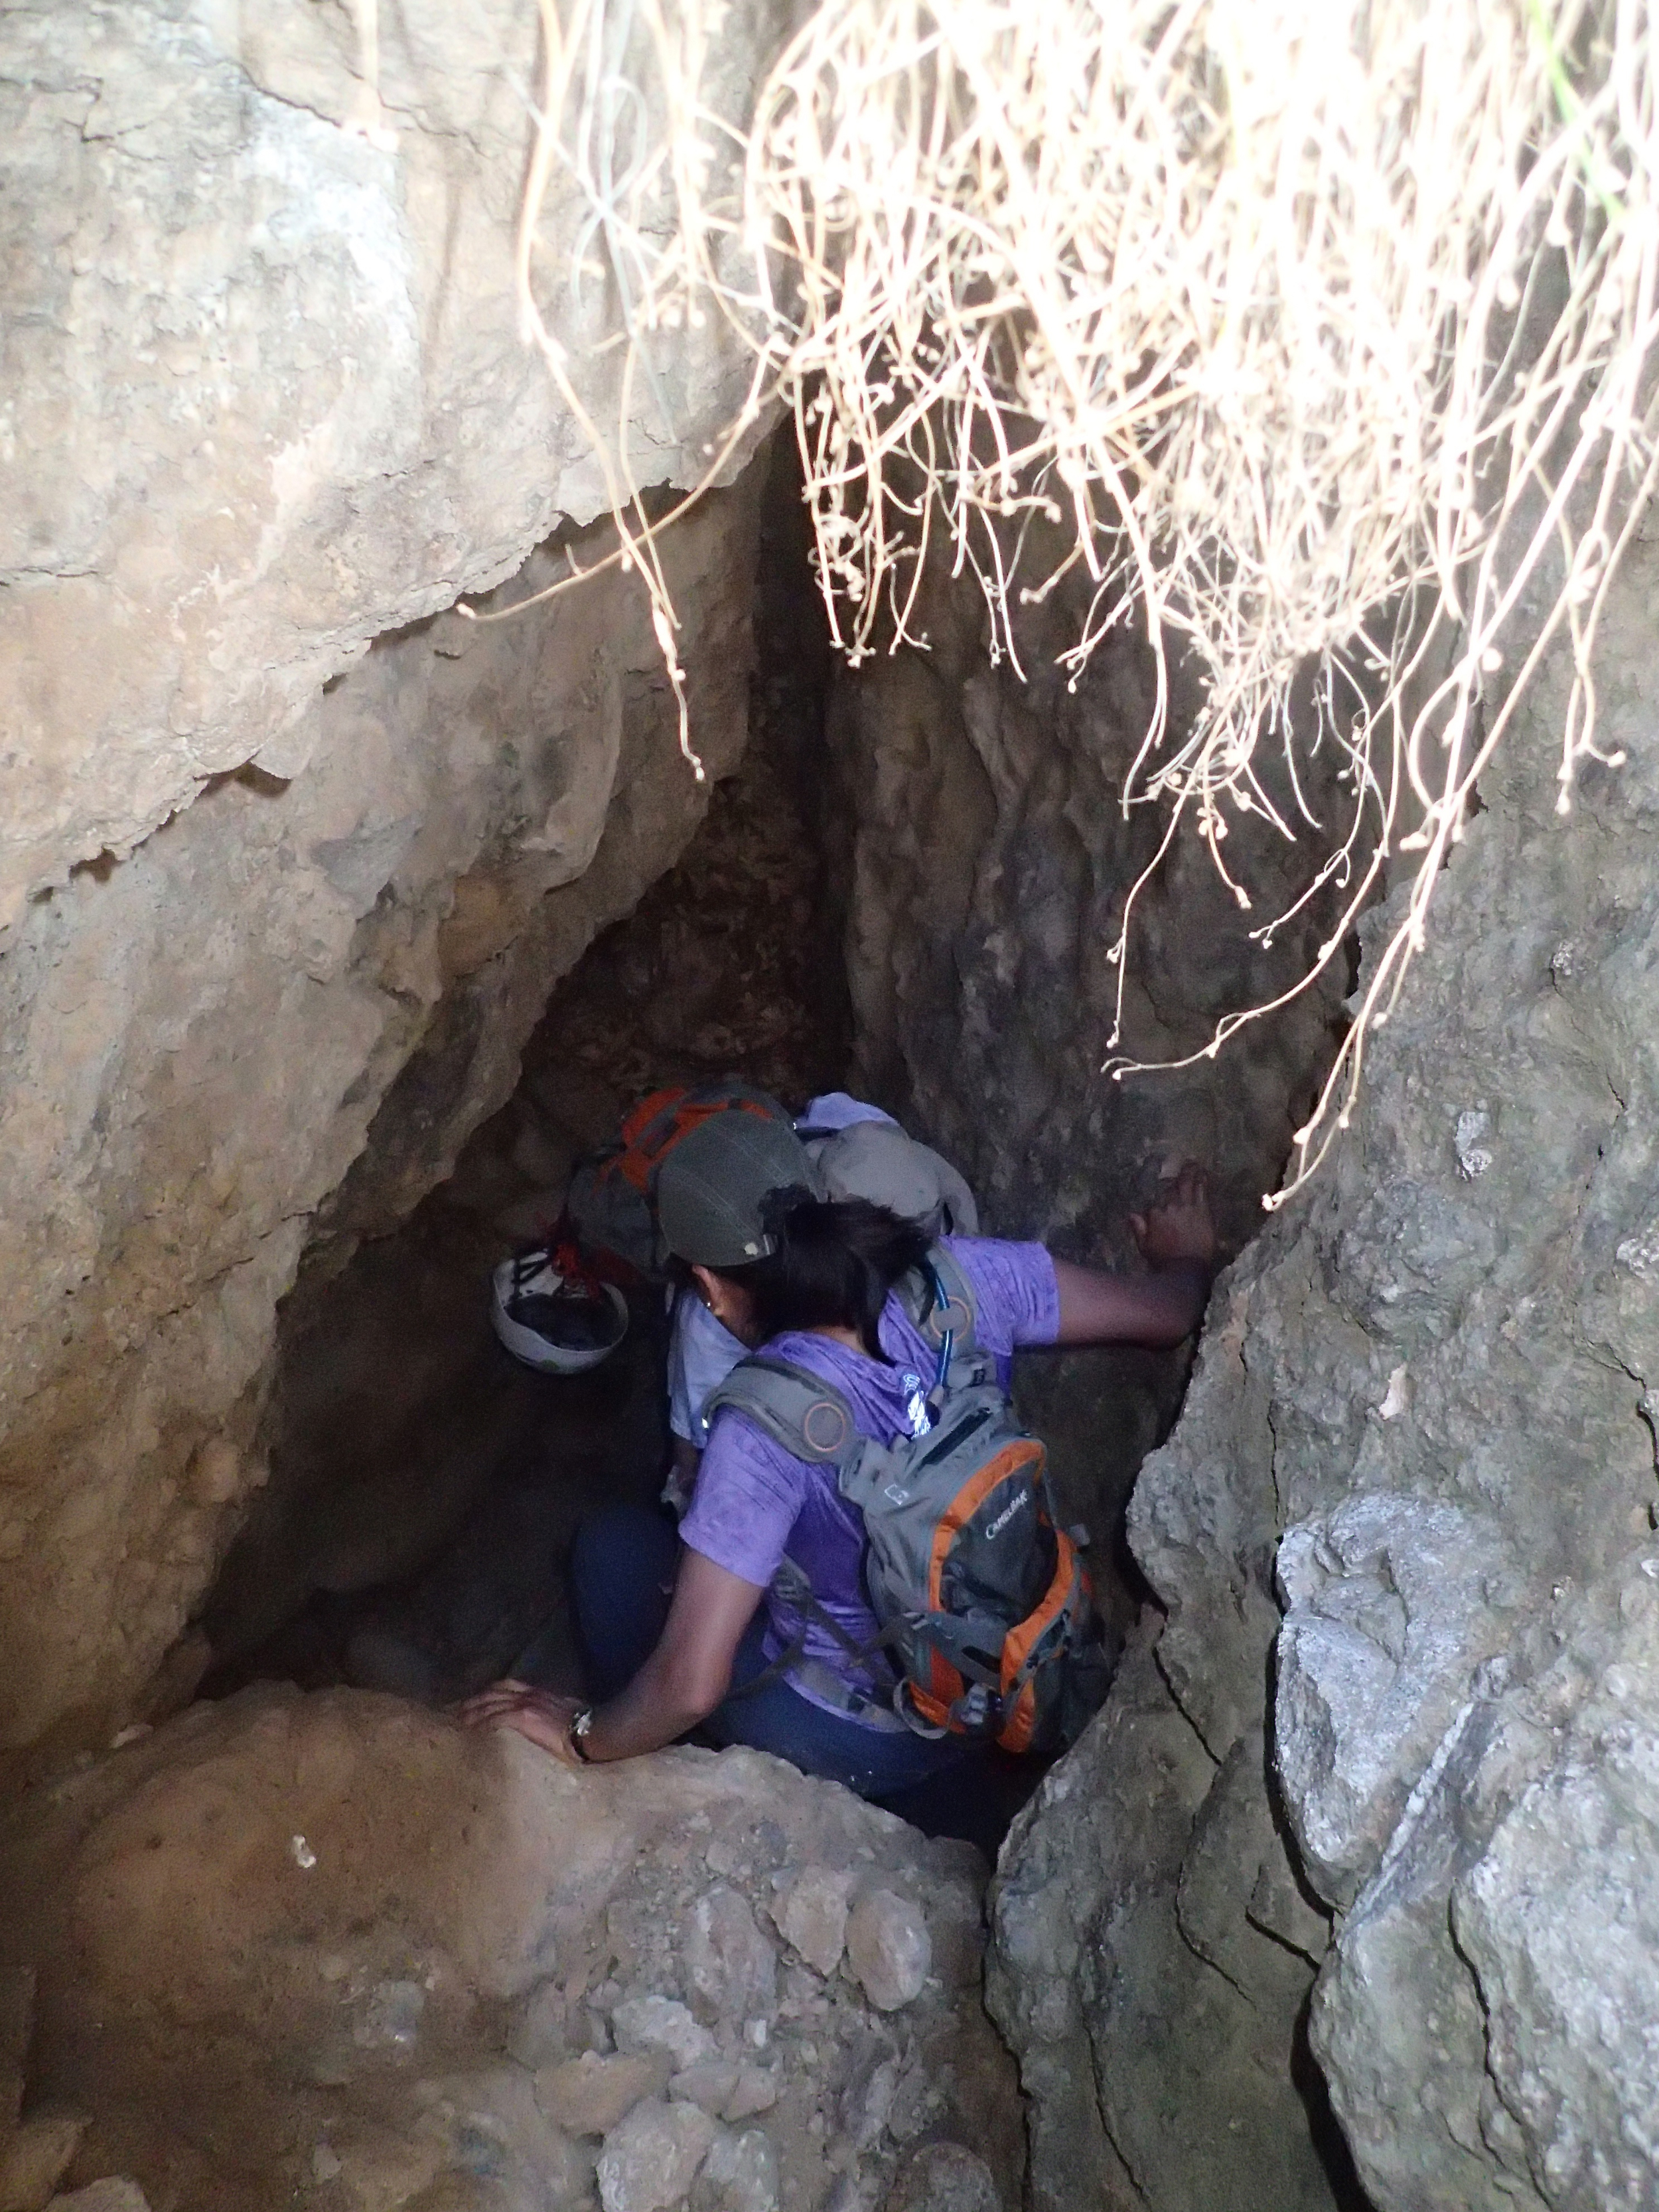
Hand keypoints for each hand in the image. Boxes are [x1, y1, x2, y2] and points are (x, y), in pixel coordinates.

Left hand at [458, 1679, 586, 1766]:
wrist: (588, 1730)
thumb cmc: (582, 1724)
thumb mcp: (565, 1710)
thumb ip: (551, 1710)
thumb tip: (548, 1718)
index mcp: (537, 1693)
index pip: (507, 1686)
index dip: (489, 1691)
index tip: (478, 1698)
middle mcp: (528, 1695)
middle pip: (494, 1692)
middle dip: (475, 1700)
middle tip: (460, 1709)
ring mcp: (525, 1705)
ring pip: (491, 1704)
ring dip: (474, 1712)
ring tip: (461, 1720)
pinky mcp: (523, 1718)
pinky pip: (496, 1719)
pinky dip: (483, 1723)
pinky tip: (473, 1729)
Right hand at [1129, 1162, 1215, 1268]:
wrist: (1186, 1269)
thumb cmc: (1164, 1260)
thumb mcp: (1145, 1247)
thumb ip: (1138, 1228)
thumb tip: (1131, 1214)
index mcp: (1155, 1214)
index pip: (1156, 1203)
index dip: (1160, 1201)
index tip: (1164, 1197)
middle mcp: (1170, 1207)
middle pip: (1173, 1187)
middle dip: (1178, 1175)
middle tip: (1184, 1164)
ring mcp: (1187, 1207)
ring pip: (1188, 1185)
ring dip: (1191, 1173)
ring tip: (1194, 1163)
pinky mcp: (1203, 1211)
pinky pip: (1202, 1192)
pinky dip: (1203, 1181)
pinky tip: (1205, 1175)